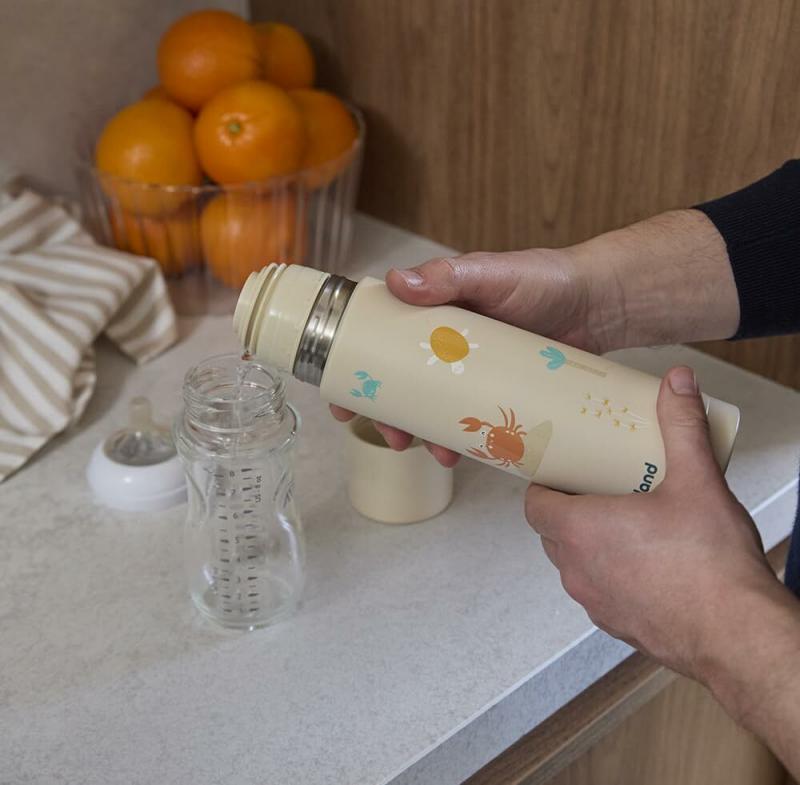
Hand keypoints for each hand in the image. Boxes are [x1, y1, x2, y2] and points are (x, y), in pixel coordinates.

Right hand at [331, 247, 616, 464]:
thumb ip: (450, 276)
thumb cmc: (543, 279)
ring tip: (426, 451)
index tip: (339, 397)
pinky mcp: (496, 391)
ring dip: (420, 432)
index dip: (352, 368)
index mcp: (430, 312)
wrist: (598, 304)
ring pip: (430, 407)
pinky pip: (469, 420)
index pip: (376, 337)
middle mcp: (442, 343)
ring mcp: (468, 370)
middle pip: (397, 382)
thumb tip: (397, 280)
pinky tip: (460, 456)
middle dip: (384, 413)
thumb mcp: (493, 273)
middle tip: (388, 435)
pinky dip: (460, 440)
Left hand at [525, 365, 779, 681]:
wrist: (737, 634)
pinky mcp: (616, 624)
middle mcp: (576, 569)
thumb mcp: (696, 480)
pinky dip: (609, 572)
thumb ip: (681, 425)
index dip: (542, 486)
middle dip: (568, 509)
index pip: (534, 504)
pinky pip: (599, 590)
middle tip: (597, 487)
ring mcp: (594, 601)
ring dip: (588, 542)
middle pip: (552, 531)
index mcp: (580, 530)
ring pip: (574, 563)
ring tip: (624, 521)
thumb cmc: (709, 562)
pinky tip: (645, 560)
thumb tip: (676, 381)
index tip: (560, 472)